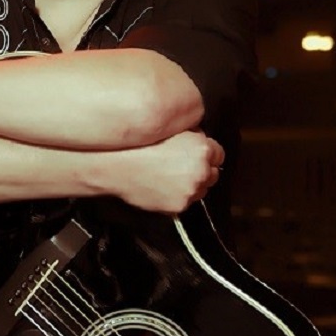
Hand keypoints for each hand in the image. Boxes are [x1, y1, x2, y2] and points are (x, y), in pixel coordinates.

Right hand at [108, 129, 223, 214]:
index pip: (218, 153)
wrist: (117, 166)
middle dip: (201, 169)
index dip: (206, 151)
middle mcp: (200, 172)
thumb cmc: (138, 144)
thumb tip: (196, 137)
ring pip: (201, 189)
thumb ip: (190, 134)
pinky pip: (185, 201)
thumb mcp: (169, 128)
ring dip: (192, 184)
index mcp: (201, 150)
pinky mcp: (178, 206)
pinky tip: (163, 186)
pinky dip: (178, 195)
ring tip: (171, 176)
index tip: (197, 152)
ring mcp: (190, 192)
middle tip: (182, 164)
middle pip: (212, 173)